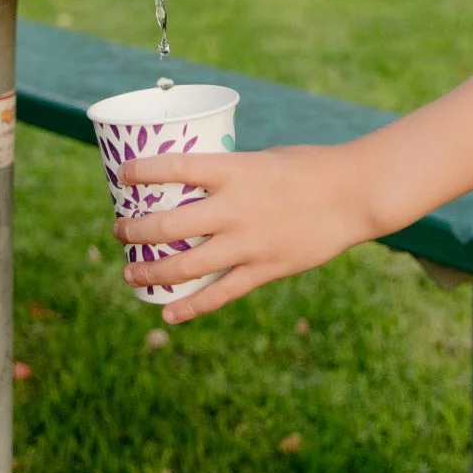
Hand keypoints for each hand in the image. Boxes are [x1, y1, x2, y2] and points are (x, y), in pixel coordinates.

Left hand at [117, 57, 472, 324]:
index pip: (173, 167)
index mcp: (234, 170)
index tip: (120, 174)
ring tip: (129, 272)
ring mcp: (248, 242)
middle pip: (168, 226)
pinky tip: (167, 314)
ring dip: (151, 271)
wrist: (355, 194)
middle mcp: (235, 207)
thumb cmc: (308, 168)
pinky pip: (220, 293)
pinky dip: (190, 307)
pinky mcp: (265, 268)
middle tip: (118, 231)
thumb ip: (231, 175)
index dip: (140, 171)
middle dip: (134, 231)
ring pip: (185, 265)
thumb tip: (195, 182)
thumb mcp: (264, 159)